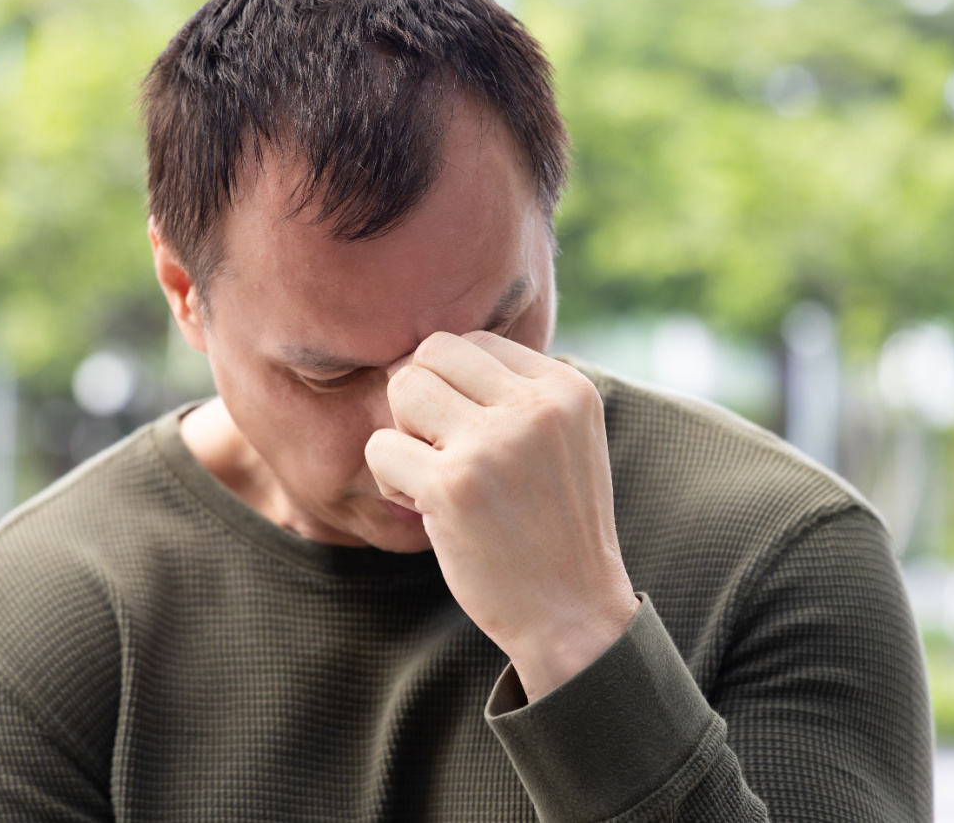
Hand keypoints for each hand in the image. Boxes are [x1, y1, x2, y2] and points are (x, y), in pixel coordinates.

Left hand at [365, 331, 639, 701]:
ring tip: (431, 475)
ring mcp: (493, 444)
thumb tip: (421, 353)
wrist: (573, 611)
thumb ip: (512, 391)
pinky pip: (380, 447)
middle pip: (430, 353)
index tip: (469, 434)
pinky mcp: (453, 486)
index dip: (452, 386)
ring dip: (402, 433)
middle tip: (438, 449)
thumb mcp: (561, 438)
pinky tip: (422, 508)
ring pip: (402, 388)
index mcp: (567, 387)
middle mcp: (535, 407)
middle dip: (420, 399)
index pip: (472, 342)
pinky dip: (390, 479)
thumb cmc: (554, 523)